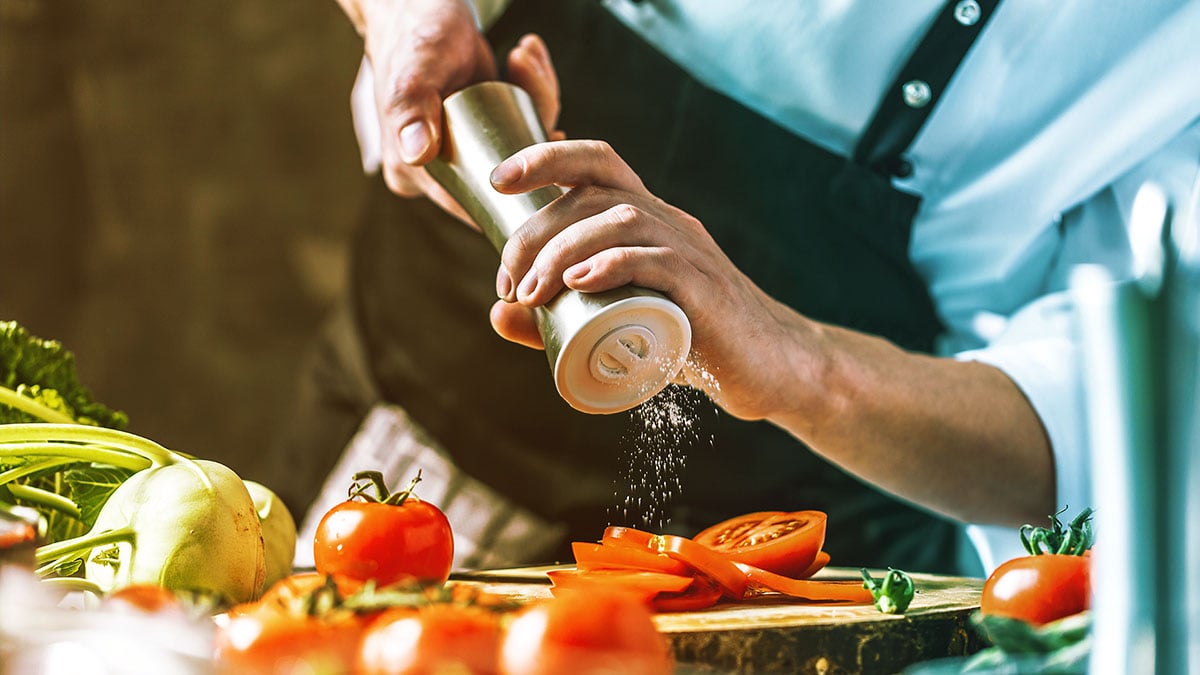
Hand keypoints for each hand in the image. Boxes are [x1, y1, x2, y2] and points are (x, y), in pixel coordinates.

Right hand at [350, 1, 561, 224]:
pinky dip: (533, 91)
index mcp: (412, 172)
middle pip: (503, 175)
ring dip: (536, 100)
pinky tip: (527, 56)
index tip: (543, 152)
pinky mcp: (483, 128)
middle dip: (532, 134)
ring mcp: (463, 149)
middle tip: (528, 78)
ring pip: (518, 148)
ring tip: (522, 57)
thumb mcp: (413, 73)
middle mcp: (438, 169)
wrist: (416, 6)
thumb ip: (411, 109)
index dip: (514, 193)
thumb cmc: (411, 37)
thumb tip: (417, 154)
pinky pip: (520, 125)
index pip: (469, 204)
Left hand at [486, 140, 810, 420]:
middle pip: (595, 194)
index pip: (598, 162)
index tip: (497, 182)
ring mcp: (691, 253)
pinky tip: (578, 282)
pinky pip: (659, 260)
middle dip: (536, 231)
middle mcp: (669, 223)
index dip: (545, 157)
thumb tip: (497, 313)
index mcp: (647, 220)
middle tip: (509, 284)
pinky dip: (612, 265)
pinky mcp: (706, 292)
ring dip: (562, 250)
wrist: (771, 370)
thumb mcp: (618, 325)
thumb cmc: (691, 342)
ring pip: (621, 220)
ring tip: (532, 292)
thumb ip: (556, 319)